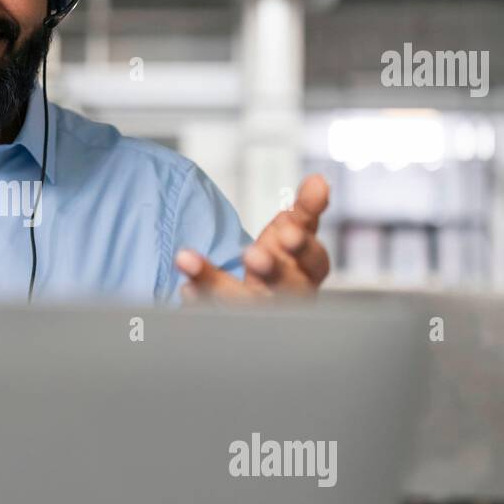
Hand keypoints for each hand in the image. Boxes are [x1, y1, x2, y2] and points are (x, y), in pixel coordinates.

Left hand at [175, 174, 330, 301]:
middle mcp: (288, 296)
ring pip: (243, 304)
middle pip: (285, 289)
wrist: (263, 294)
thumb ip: (305, 207)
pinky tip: (186, 289)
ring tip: (187, 258)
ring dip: (216, 284)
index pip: (313, 260)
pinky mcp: (233, 322)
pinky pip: (214, 314)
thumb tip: (317, 181)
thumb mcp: (295, 230)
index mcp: (308, 271)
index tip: (288, 234)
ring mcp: (261, 313)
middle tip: (253, 255)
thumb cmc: (282, 257)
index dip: (302, 248)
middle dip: (270, 272)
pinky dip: (199, 301)